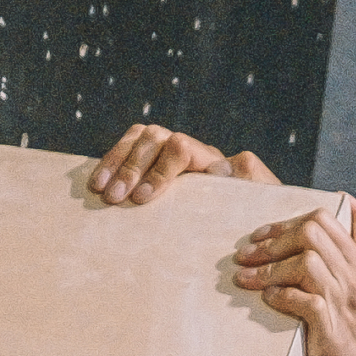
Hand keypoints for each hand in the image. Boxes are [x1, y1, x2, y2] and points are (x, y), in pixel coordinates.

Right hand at [90, 122, 279, 203]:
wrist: (250, 217)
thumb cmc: (253, 215)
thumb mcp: (258, 201)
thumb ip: (249, 183)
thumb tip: (225, 168)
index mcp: (213, 160)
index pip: (181, 149)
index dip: (159, 171)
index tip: (142, 198)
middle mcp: (191, 149)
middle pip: (155, 138)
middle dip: (132, 167)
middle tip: (115, 198)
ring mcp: (171, 152)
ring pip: (139, 137)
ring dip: (117, 162)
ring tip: (100, 190)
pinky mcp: (155, 162)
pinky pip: (129, 147)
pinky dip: (111, 161)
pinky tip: (97, 182)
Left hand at [233, 199, 355, 355]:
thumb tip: (348, 203)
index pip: (335, 217)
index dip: (295, 217)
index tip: (266, 232)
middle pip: (314, 232)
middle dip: (274, 238)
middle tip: (248, 253)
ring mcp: (346, 300)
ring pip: (304, 262)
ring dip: (269, 267)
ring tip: (246, 277)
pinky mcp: (332, 326)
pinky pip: (300, 299)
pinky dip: (278, 295)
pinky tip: (267, 298)